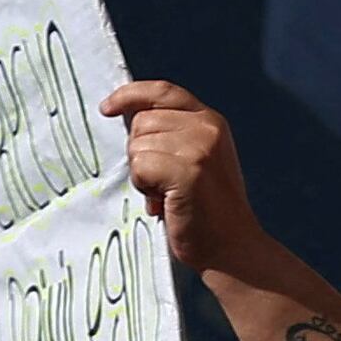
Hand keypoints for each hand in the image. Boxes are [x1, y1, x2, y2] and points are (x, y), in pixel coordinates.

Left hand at [101, 80, 267, 277]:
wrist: (233, 250)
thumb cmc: (208, 213)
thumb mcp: (198, 162)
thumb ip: (173, 137)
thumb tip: (129, 122)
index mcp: (210, 121)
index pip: (162, 91)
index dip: (130, 95)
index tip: (107, 108)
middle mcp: (207, 127)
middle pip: (142, 120)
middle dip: (140, 153)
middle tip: (160, 184)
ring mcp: (200, 147)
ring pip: (138, 144)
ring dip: (142, 174)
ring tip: (166, 194)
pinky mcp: (189, 170)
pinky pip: (140, 166)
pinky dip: (144, 187)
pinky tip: (163, 201)